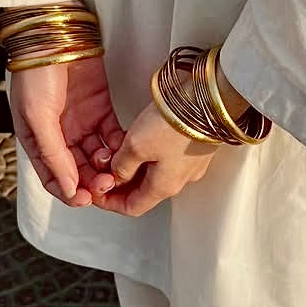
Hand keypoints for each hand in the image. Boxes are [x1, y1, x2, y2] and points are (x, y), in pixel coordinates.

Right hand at [8, 54, 125, 206]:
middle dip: (93, 181)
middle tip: (107, 184)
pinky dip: (119, 145)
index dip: (70, 193)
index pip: (54, 178)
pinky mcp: (100, 109)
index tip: (86, 199)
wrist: (54, 35)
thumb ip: (53, 154)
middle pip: (79, 170)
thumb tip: (69, 189)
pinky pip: (112, 135)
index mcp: (37, 141)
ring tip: (115, 167)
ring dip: (107, 166)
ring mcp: (81, 123)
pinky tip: (124, 150)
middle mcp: (59, 136)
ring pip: (97, 156)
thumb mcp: (37, 117)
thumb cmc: (35, 74)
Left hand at [99, 57, 251, 217]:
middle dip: (121, 182)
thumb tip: (116, 175)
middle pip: (143, 191)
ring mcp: (189, 162)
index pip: (132, 207)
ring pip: (154, 172)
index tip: (96, 189)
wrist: (210, 99)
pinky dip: (150, 152)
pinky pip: (167, 156)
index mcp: (164, 187)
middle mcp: (180, 178)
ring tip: (119, 149)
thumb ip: (122, 165)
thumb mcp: (136, 146)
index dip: (110, 201)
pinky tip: (141, 136)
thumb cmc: (178, 122)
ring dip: (134, 165)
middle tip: (104, 168)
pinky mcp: (194, 144)